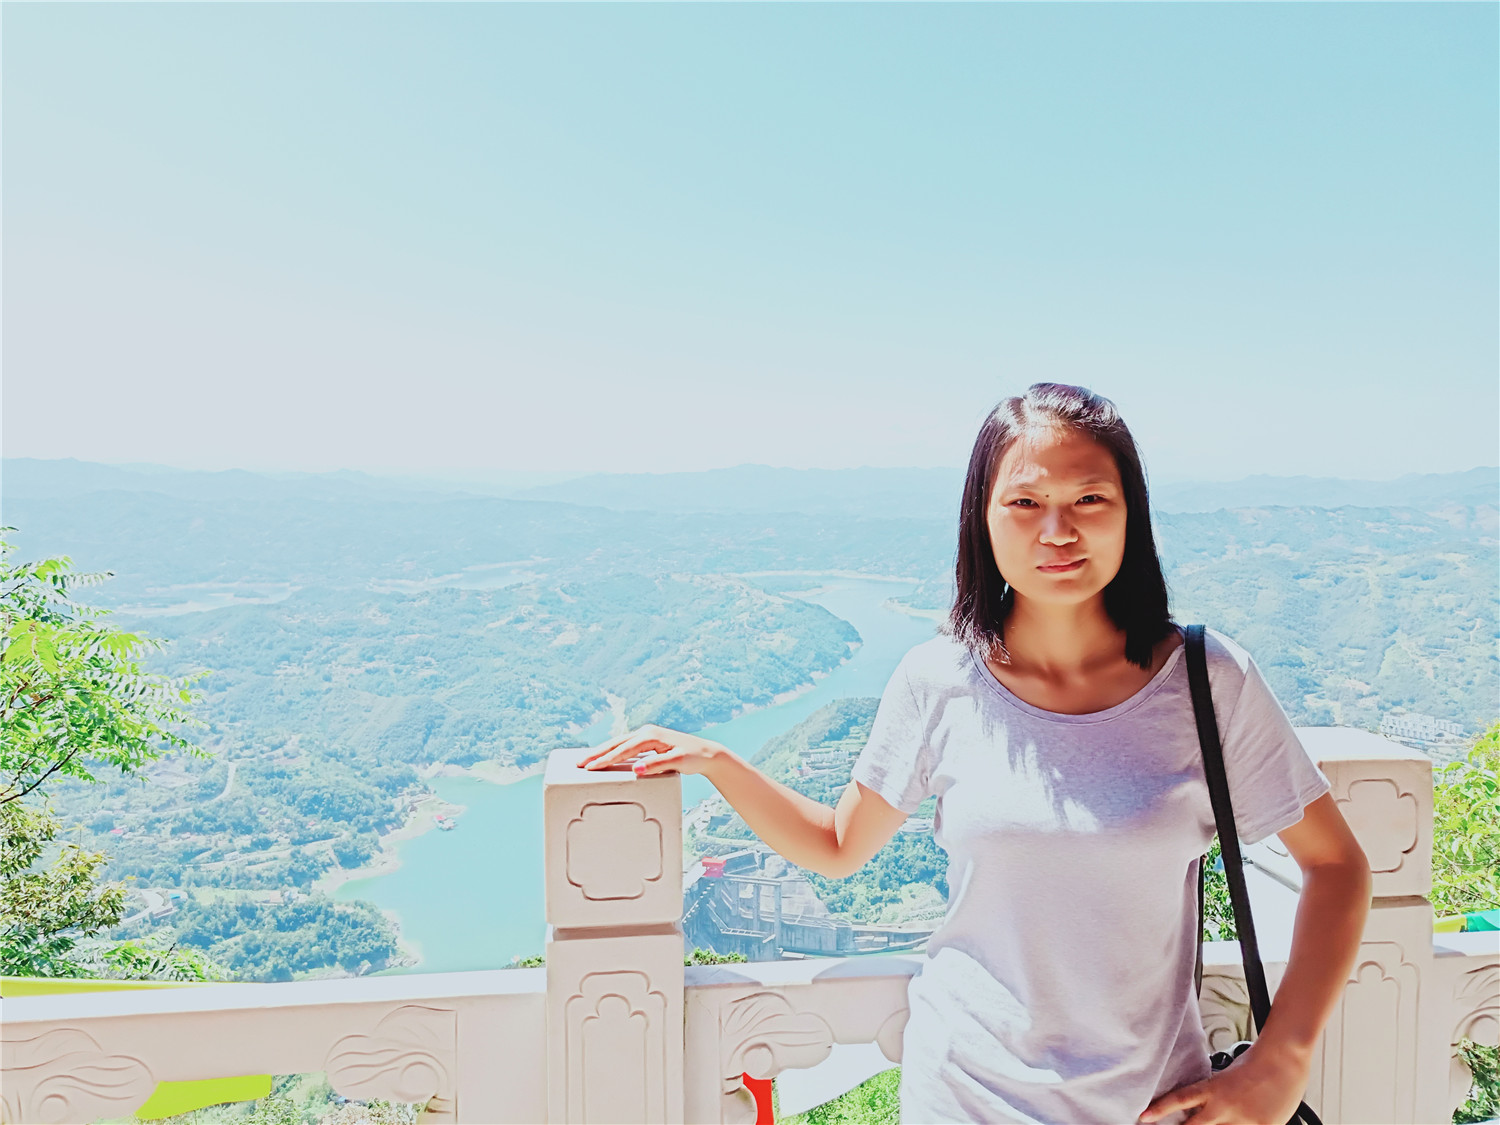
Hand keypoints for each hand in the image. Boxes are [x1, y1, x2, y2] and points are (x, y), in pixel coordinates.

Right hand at [576, 724, 725, 778]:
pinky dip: (613, 751)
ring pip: (619, 743)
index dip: (606, 759)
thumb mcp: (677, 762)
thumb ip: (657, 765)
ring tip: (585, 761)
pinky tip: (605, 757)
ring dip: (602, 752)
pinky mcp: (649, 742)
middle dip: (597, 753)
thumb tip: (637, 768)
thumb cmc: (694, 757)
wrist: (707, 754)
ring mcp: (647, 736)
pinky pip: (625, 746)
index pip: (624, 749)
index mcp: (651, 735)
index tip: (591, 767)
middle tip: (579, 763)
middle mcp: (647, 732)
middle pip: (616, 743)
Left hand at [1138, 1040, 1309, 1124]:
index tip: (1143, 1117)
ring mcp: (1243, 1121)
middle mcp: (1224, 1107)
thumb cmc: (1257, 1063)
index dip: (1159, 1109)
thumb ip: (1214, 1093)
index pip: (1179, 1100)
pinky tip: (1242, 1123)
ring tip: (1219, 1122)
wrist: (1283, 1058)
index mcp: (1213, 1089)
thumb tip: (1201, 1107)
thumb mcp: (1227, 1075)